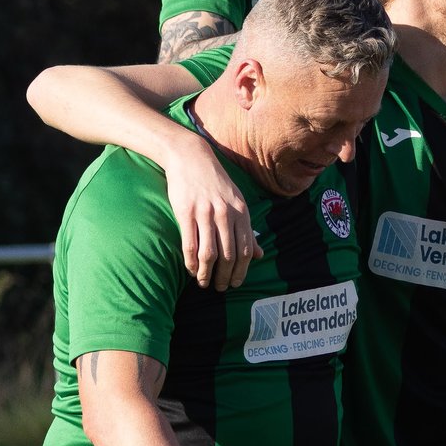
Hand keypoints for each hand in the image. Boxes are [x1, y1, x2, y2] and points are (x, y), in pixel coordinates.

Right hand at [162, 132, 255, 290]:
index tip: (236, 284)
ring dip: (206, 274)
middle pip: (229, 255)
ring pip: (209, 254)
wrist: (190, 156)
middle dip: (225, 277)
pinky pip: (190, 245)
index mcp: (241, 212)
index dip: (242, 271)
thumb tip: (259, 255)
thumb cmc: (215, 182)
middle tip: (220, 288)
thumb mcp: (237, 202)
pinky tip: (191, 270)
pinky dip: (191, 262)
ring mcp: (205, 213)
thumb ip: (247, 230)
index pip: (245, 250)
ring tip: (203, 283)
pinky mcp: (186, 212)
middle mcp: (225, 214)